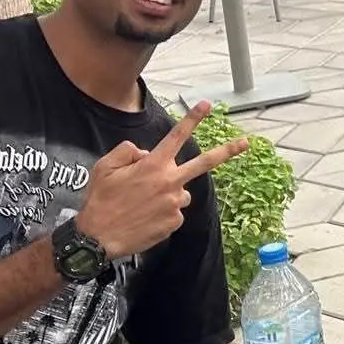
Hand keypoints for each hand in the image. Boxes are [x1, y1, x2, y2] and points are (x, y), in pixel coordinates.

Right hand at [74, 102, 248, 258]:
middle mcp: (169, 181)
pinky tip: (144, 218)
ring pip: (180, 192)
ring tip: (143, 204)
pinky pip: (174, 213)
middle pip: (205, 163)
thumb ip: (128, 152)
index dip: (193, 118)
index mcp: (153, 165)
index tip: (207, 105)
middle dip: (228, 150)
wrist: (97, 238)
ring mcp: (174, 203)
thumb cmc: (99, 201)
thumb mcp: (104, 167)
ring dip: (168, 194)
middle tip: (246, 142)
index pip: (177, 136)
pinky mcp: (175, 222)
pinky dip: (163, 213)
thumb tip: (148, 153)